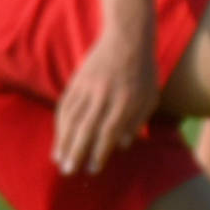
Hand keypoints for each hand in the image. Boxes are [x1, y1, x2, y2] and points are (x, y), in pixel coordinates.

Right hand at [53, 27, 158, 177]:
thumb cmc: (143, 72)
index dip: (100, 151)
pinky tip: (59, 138)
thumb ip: (137, 121)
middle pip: (86, 128)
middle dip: (76, 152)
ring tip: (59, 159)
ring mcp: (88, 87)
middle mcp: (105, 95)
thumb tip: (121, 145)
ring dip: (63, 141)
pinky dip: (60, 124)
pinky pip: (65, 106)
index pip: (109, 131)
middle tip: (69, 171)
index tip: (93, 169)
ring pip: (71, 118)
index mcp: (127, 100)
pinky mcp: (77, 81)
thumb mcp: (150, 96)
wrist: (127, 38)